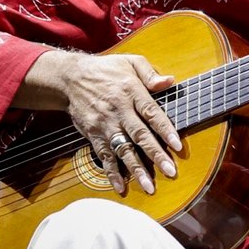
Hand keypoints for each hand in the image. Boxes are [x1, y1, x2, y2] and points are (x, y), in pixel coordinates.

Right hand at [21, 48, 180, 195]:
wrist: (70, 78)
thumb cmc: (107, 69)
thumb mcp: (130, 61)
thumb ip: (150, 73)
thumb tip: (170, 81)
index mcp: (131, 91)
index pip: (151, 113)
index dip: (165, 130)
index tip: (178, 146)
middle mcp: (118, 110)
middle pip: (139, 135)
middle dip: (155, 155)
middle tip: (170, 172)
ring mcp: (105, 125)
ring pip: (123, 149)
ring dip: (136, 169)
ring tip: (149, 187)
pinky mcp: (93, 134)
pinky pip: (104, 156)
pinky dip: (112, 172)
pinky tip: (121, 186)